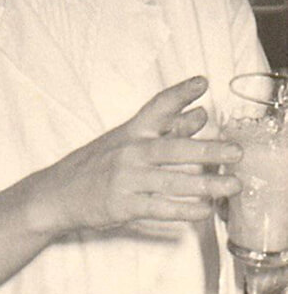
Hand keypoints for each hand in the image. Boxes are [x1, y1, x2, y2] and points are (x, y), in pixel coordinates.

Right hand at [30, 76, 242, 235]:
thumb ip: (165, 130)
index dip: (179, 93)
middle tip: (236, 151)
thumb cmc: (95, 165)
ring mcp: (126, 179)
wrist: (56, 193)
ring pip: (172, 181)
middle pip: (172, 148)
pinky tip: (204, 210)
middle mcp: (129, 152)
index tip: (202, 83)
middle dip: (206, 150)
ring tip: (233, 185)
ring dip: (206, 184)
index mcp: (130, 131)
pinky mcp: (123, 205)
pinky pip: (159, 208)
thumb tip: (199, 115)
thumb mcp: (125, 141)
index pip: (156, 107)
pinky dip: (184, 210)